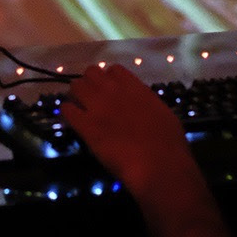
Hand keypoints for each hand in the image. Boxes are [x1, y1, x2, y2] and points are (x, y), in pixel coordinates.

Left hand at [63, 66, 236, 236]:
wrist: (158, 166)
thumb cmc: (169, 144)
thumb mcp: (162, 113)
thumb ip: (146, 103)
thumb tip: (140, 104)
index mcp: (135, 88)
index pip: (113, 70)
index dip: (109, 79)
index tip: (110, 90)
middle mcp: (113, 92)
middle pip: (91, 73)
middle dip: (90, 84)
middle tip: (91, 99)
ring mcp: (98, 107)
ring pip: (75, 87)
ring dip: (77, 96)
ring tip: (80, 109)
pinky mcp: (86, 127)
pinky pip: (67, 110)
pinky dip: (68, 113)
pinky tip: (73, 121)